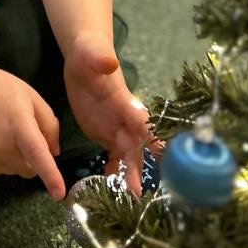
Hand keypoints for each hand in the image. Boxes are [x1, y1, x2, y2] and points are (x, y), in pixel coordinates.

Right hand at [0, 61, 64, 197]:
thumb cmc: (0, 89)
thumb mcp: (31, 97)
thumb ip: (49, 124)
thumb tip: (54, 153)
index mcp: (19, 125)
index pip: (36, 153)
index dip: (50, 175)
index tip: (59, 194)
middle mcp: (1, 145)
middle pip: (29, 169)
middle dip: (32, 158)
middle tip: (22, 135)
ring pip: (14, 171)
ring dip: (15, 159)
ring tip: (2, 132)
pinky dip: (0, 160)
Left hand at [63, 31, 161, 194]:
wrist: (85, 58)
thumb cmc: (89, 53)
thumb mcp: (90, 53)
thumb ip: (99, 59)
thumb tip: (109, 61)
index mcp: (124, 100)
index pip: (141, 120)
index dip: (151, 136)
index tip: (162, 155)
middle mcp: (124, 117)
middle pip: (135, 143)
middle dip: (137, 164)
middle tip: (137, 189)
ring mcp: (116, 126)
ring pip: (126, 152)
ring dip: (128, 171)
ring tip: (129, 194)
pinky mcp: (104, 132)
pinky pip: (113, 153)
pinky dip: (113, 168)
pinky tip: (110, 182)